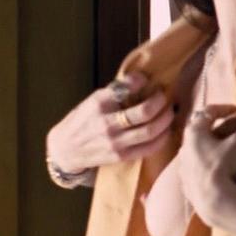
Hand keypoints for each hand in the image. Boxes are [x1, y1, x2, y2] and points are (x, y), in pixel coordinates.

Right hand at [46, 72, 174, 175]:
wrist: (65, 149)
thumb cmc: (81, 121)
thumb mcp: (92, 101)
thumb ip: (115, 93)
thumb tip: (142, 81)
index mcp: (99, 103)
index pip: (125, 87)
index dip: (140, 80)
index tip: (146, 79)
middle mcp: (108, 122)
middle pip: (144, 111)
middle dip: (161, 101)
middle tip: (164, 96)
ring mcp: (115, 141)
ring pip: (151, 130)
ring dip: (166, 119)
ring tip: (169, 111)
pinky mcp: (122, 156)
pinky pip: (150, 147)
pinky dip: (162, 137)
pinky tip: (166, 130)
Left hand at [177, 104, 235, 224]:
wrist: (210, 198)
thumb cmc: (222, 165)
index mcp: (195, 131)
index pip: (210, 111)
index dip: (227, 108)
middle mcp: (184, 144)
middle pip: (199, 127)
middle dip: (216, 124)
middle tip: (230, 124)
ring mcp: (182, 163)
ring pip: (195, 146)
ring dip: (209, 143)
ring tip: (223, 146)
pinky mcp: (185, 180)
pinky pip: (195, 164)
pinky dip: (205, 160)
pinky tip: (215, 166)